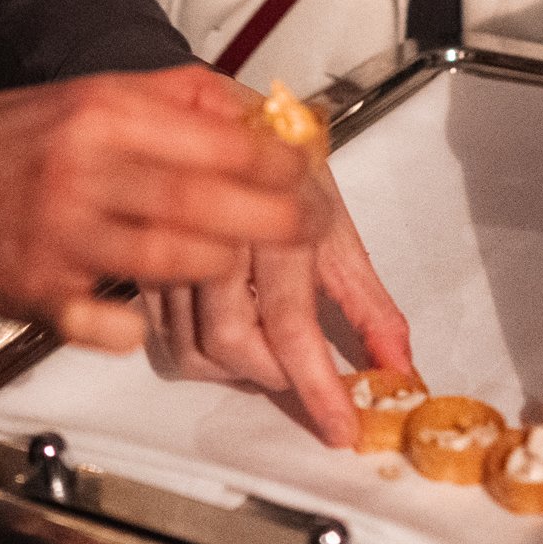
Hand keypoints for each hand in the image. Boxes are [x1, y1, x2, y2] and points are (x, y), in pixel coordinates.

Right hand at [0, 67, 320, 349]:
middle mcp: (78, 169)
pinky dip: (132, 327)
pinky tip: (145, 320)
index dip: (268, 157)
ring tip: (241, 263)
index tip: (302, 166)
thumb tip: (243, 103)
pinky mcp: (34, 293)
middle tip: (304, 225)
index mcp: (95, 112)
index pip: (207, 135)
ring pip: (165, 259)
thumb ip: (161, 100)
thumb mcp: (79, 94)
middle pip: (197, 200)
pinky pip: (105, 323)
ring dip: (215, 264)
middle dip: (266, 217)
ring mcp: (56, 236)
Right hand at [144, 106, 411, 446]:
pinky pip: (165, 335)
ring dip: (237, 369)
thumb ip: (368, 302)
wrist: (221, 118)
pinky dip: (201, 352)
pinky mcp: (144, 261)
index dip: (318, 384)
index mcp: (279, 219)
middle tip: (304, 375)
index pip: (294, 323)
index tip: (339, 425)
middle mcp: (219, 232)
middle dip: (274, 376)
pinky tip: (228, 330)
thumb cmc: (282, 163)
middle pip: (234, 342)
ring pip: (193, 348)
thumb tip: (398, 365)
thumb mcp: (337, 224)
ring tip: (267, 348)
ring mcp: (173, 246)